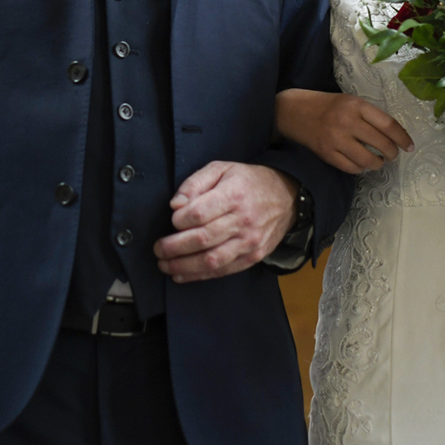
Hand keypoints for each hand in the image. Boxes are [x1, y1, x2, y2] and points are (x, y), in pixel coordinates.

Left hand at [155, 161, 296, 281]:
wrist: (286, 197)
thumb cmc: (249, 182)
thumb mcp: (222, 169)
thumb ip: (195, 183)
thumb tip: (175, 205)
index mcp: (234, 195)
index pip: (200, 213)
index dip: (179, 220)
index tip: (171, 221)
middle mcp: (243, 221)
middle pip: (202, 239)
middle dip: (173, 247)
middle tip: (158, 248)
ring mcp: (250, 242)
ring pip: (211, 260)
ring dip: (183, 266)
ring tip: (165, 265)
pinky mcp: (253, 256)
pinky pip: (223, 270)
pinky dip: (199, 275)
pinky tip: (182, 274)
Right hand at [274, 89, 411, 173]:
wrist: (294, 111)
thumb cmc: (327, 105)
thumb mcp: (350, 101)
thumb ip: (369, 115)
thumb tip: (394, 135)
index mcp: (356, 105)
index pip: (388, 124)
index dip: (402, 138)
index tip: (409, 146)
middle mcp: (347, 121)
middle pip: (381, 143)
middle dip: (392, 153)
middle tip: (393, 154)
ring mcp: (336, 139)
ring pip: (368, 160)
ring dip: (378, 163)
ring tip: (379, 161)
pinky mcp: (327, 153)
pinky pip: (352, 168)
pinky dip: (361, 168)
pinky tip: (362, 163)